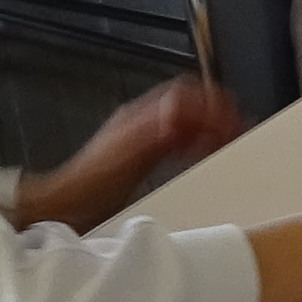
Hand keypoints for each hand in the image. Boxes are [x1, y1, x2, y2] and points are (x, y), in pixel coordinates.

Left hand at [15, 78, 243, 231]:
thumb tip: (180, 110)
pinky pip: (175, 137)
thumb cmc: (90, 187)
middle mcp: (141, 122)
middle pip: (187, 101)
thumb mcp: (127, 158)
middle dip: (216, 110)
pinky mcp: (139, 156)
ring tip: (227, 138)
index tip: (232, 122)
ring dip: (208, 124)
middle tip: (238, 128)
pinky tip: (200, 154)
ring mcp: (139, 137)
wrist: (63, 206)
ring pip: (183, 117)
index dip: (212, 104)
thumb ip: (155, 132)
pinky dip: (195, 140)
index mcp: (141, 118)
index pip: (185, 95)